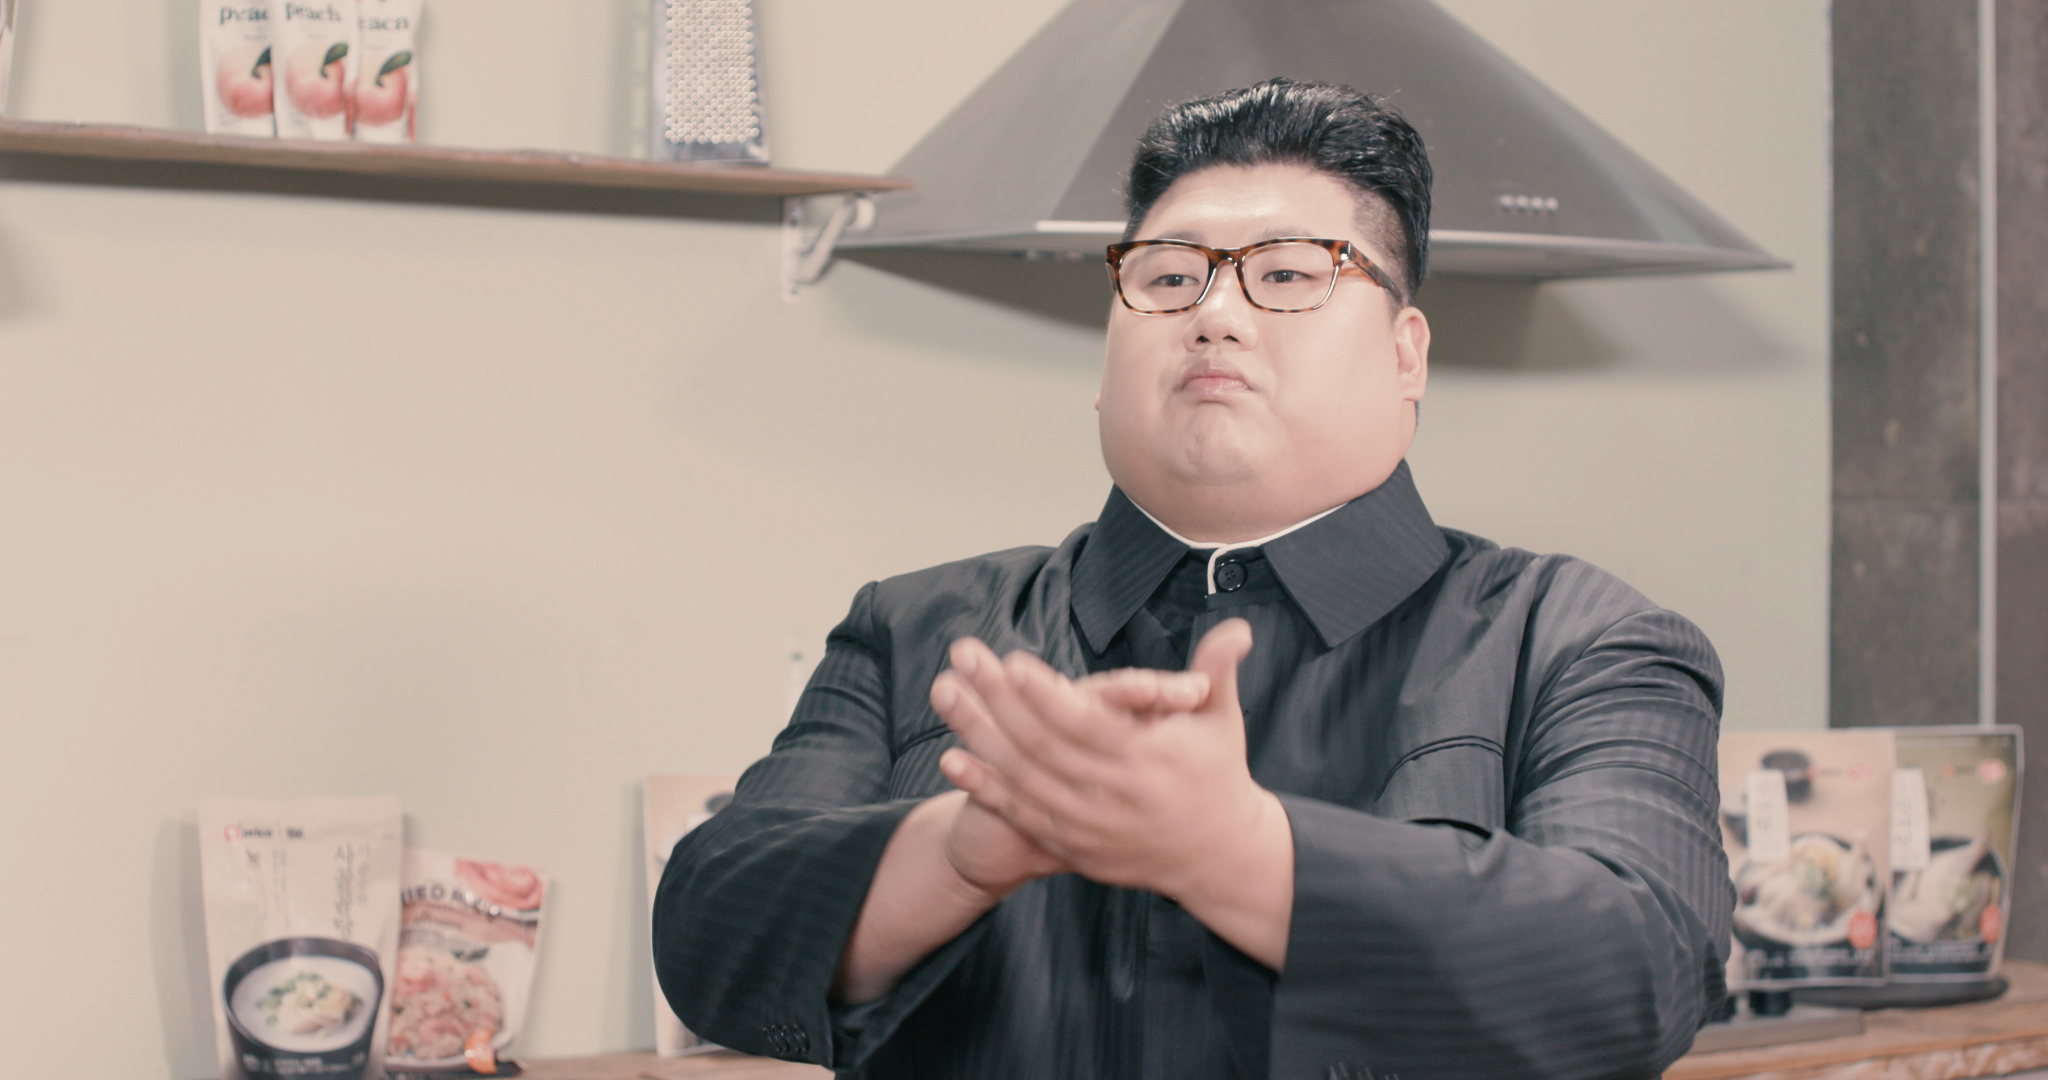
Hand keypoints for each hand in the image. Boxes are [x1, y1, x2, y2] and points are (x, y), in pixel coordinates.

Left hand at [931, 619, 1269, 898]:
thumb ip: (1218, 671)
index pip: (1089, 726)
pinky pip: (1022, 816)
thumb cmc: (1217, 775)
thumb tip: (1238, 627)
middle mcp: (1115, 797)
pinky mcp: (1075, 847)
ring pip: (1023, 781)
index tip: (1014, 663)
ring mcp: (1090, 827)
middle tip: (963, 659)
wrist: (1218, 857)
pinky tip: (951, 761)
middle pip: (1043, 748)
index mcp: (1149, 761)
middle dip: (996, 701)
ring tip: (945, 694)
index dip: (1049, 696)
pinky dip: (985, 789)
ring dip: (978, 736)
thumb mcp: (1222, 722)